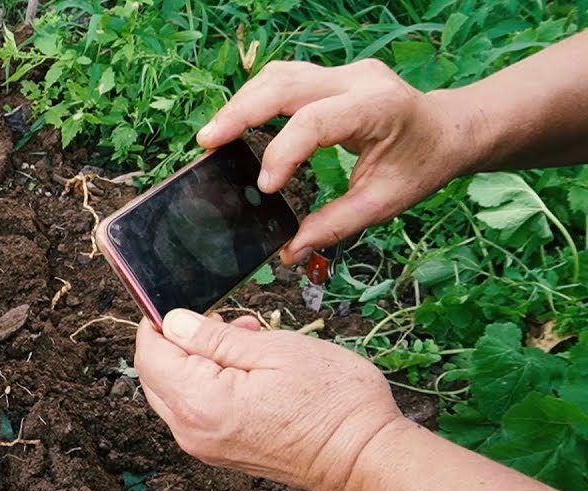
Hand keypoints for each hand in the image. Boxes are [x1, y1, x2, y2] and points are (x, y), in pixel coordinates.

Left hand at [134, 309, 404, 490]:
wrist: (365, 459)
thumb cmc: (331, 402)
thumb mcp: (274, 350)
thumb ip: (214, 337)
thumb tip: (172, 322)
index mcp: (199, 403)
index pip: (149, 356)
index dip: (156, 324)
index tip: (178, 303)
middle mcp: (192, 431)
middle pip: (157, 376)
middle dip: (181, 341)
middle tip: (225, 319)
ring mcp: (206, 447)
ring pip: (178, 393)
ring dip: (200, 361)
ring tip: (248, 338)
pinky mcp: (222, 452)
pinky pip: (199, 411)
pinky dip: (212, 384)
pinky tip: (249, 367)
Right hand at [197, 59, 478, 262]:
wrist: (449, 130)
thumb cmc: (422, 165)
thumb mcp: (385, 201)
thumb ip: (336, 225)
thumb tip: (290, 251)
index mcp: (377, 108)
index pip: (314, 121)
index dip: (282, 152)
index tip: (264, 188)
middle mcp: (357, 80)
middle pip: (285, 84)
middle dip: (241, 113)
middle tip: (208, 142)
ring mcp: (342, 72)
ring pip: (278, 75)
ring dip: (243, 103)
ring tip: (215, 134)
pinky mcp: (330, 76)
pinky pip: (284, 79)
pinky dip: (256, 99)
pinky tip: (239, 122)